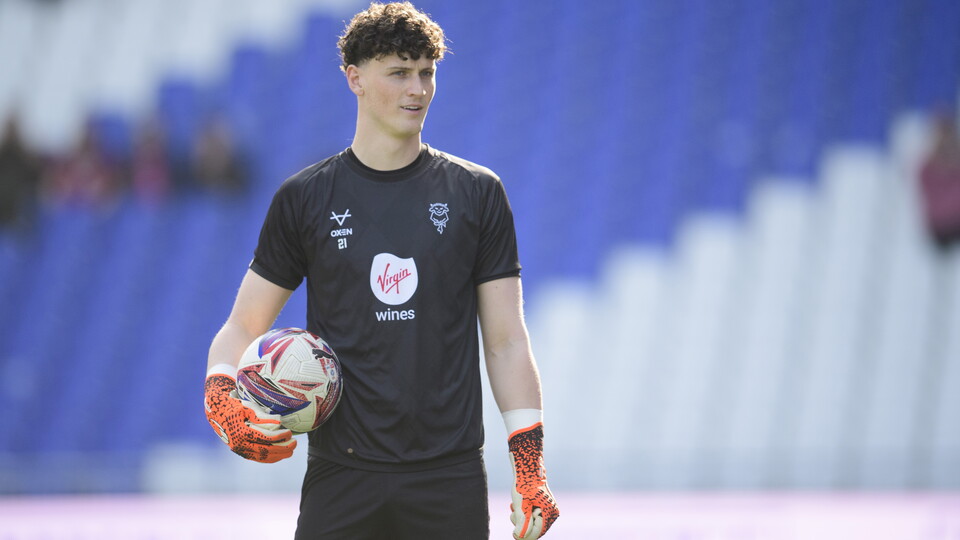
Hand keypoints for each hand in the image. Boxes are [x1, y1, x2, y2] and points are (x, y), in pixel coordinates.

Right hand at [204, 373, 295, 462]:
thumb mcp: (247, 407)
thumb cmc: (234, 406)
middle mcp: (239, 444)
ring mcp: (239, 449)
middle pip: (265, 450)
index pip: (265, 437)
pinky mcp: (240, 451)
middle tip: (295, 443)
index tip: (290, 432)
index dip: (279, 436)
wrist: (216, 411)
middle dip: (282, 448)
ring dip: (278, 455)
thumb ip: (262, 416)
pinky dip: (269, 458)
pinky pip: (256, 458)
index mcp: (241, 432)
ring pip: (261, 457)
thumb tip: (279, 422)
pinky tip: (279, 455)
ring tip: (291, 451)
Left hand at [508, 423, 558, 538]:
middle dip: (522, 523)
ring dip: (520, 517)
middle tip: (514, 513)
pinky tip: (516, 504)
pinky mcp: (540, 504)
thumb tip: (518, 537)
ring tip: (514, 507)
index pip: (536, 533)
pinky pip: (530, 515)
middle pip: (534, 529)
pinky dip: (522, 512)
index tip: (516, 523)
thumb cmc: (524, 484)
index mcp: (550, 513)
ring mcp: (546, 508)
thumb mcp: (521, 505)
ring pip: (530, 522)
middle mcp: (551, 512)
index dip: (524, 532)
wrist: (527, 465)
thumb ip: (522, 523)